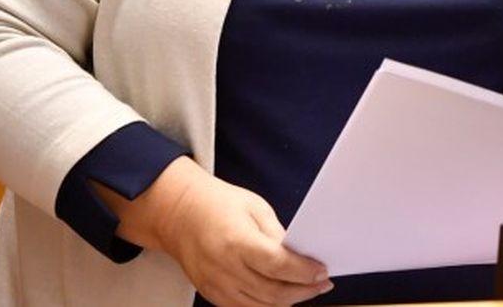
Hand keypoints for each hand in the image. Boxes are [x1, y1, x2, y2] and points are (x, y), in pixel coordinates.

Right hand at [99, 158, 331, 306]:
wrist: (179, 215)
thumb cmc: (219, 205)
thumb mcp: (255, 208)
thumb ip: (277, 235)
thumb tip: (302, 256)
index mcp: (236, 240)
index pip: (276, 264)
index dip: (304, 272)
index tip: (323, 271)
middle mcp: (223, 268)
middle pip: (271, 291)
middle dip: (304, 291)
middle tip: (323, 284)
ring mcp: (215, 285)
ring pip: (260, 306)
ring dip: (289, 302)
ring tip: (309, 290)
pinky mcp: (211, 294)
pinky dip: (267, 306)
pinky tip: (283, 296)